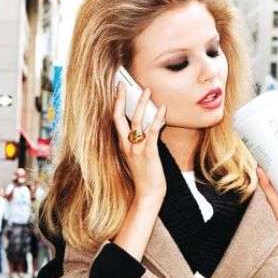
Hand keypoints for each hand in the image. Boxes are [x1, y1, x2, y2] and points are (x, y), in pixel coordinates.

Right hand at [113, 81, 166, 202]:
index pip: (115, 120)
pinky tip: (162, 109)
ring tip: (147, 90)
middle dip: (121, 99)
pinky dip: (157, 119)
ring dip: (142, 104)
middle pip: (119, 117)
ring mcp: (136, 148)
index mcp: (121, 145)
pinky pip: (152, 131)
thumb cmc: (144, 177)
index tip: (118, 90)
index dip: (116, 104)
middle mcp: (126, 145)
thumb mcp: (136, 157)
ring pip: (136, 121)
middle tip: (123, 83)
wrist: (147, 194)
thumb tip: (144, 126)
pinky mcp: (148, 152)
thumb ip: (136, 142)